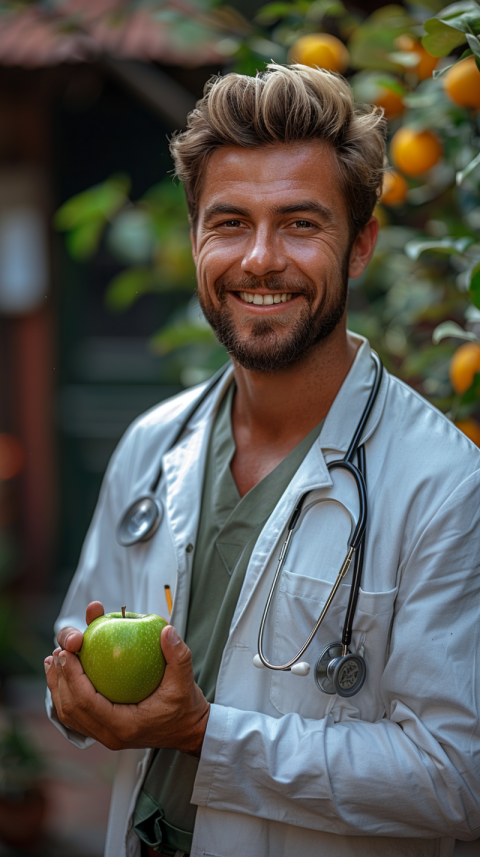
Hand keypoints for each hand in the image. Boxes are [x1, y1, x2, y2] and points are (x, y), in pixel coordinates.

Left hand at [44, 603, 209, 756]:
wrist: (189, 731)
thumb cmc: (186, 706)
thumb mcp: (185, 680)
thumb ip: (178, 655)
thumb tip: (166, 630)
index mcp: (126, 725)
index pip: (88, 702)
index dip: (73, 676)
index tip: (67, 651)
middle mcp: (111, 735)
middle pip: (71, 709)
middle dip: (60, 679)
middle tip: (59, 651)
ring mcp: (106, 735)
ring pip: (70, 715)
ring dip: (57, 687)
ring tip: (53, 661)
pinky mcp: (105, 730)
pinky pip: (77, 715)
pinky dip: (66, 694)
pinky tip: (63, 675)